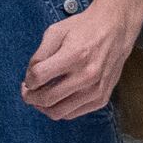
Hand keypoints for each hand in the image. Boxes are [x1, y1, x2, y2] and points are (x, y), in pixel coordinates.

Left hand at [22, 0, 140, 120]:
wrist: (116, 29)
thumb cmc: (84, 28)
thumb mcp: (56, 32)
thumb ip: (39, 55)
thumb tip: (30, 79)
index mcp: (75, 55)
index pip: (39, 77)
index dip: (27, 80)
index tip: (27, 79)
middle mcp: (87, 75)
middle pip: (46, 98)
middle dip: (30, 97)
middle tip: (27, 92)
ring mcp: (96, 89)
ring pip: (58, 112)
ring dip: (43, 107)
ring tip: (40, 96)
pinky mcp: (102, 98)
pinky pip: (72, 114)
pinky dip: (60, 109)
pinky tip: (57, 98)